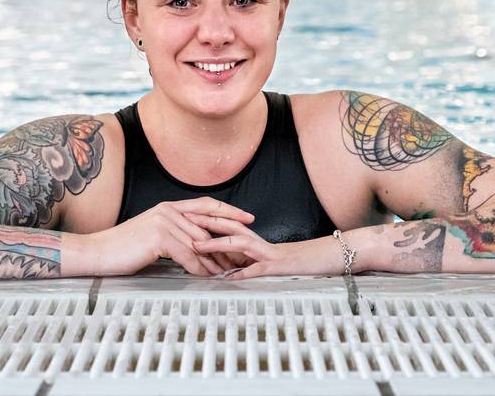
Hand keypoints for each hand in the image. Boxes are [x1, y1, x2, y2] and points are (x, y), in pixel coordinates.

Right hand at [87, 197, 257, 276]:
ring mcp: (164, 222)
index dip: (229, 211)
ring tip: (227, 272)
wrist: (99, 252)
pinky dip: (199, 268)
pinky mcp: (159, 237)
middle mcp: (168, 211)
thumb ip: (175, 234)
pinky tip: (206, 276)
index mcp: (168, 207)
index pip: (206, 205)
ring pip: (200, 244)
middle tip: (244, 254)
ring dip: (214, 261)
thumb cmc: (124, 248)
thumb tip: (197, 246)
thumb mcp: (152, 234)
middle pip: (208, 226)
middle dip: (227, 242)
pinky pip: (187, 255)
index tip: (248, 218)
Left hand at [190, 217, 344, 279]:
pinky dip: (241, 273)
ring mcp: (264, 252)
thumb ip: (236, 259)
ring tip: (197, 246)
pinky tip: (227, 278)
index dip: (200, 219)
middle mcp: (255, 240)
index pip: (221, 223)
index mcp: (248, 238)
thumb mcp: (255, 259)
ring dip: (216, 244)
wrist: (316, 262)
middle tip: (180, 221)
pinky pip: (255, 270)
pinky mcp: (274, 266)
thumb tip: (214, 265)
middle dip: (202, 223)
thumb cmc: (285, 261)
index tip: (178, 217)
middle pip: (226, 226)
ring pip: (238, 243)